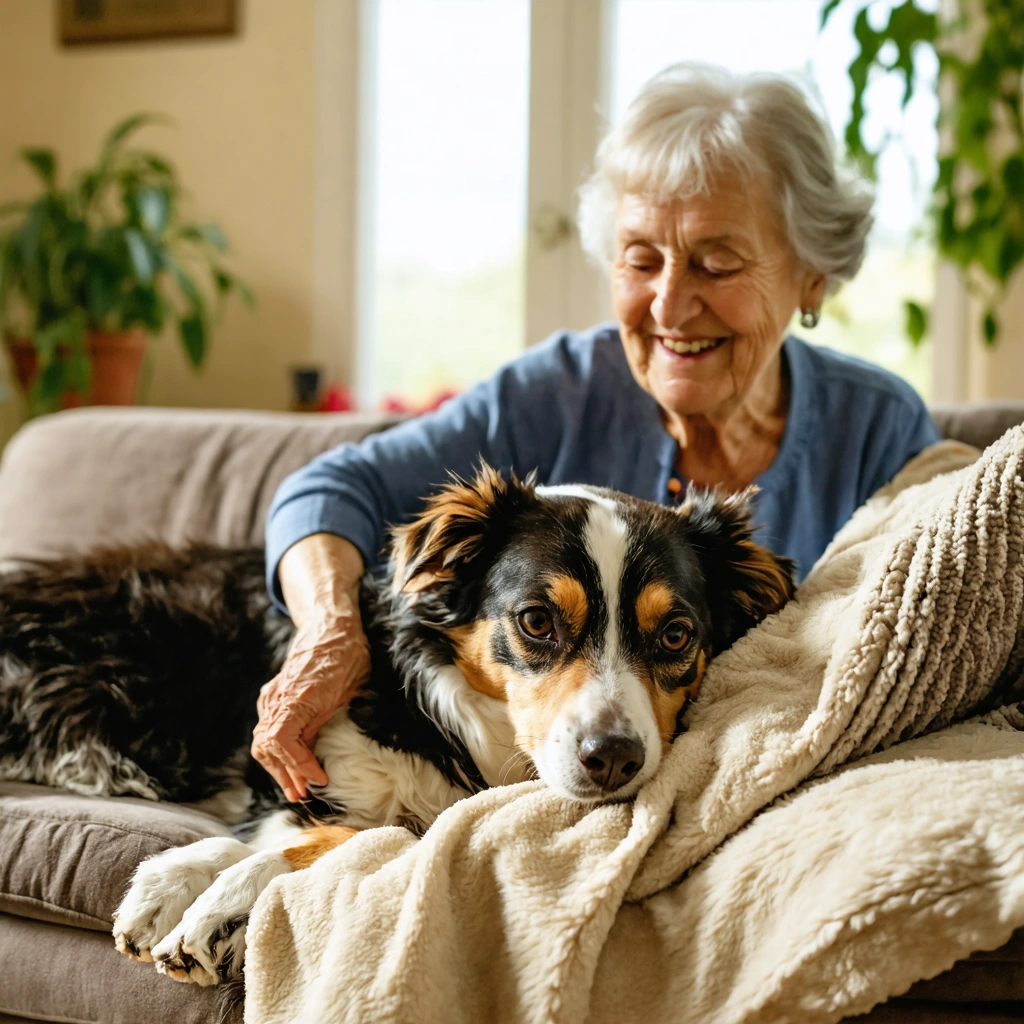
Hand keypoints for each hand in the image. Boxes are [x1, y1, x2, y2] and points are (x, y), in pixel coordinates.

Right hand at [252, 598, 369, 801]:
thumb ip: (322, 725)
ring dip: (279, 766)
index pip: (282, 742)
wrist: (331, 626)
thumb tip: (312, 758)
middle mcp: (277, 698)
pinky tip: (291, 763)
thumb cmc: (347, 656)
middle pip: (267, 748)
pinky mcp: (274, 696)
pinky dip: (277, 750)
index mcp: (296, 698)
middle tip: (302, 794)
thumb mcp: (346, 693)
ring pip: (264, 741)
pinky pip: (268, 729)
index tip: (317, 779)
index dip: (298, 766)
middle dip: (285, 774)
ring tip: (296, 787)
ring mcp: (272, 696)